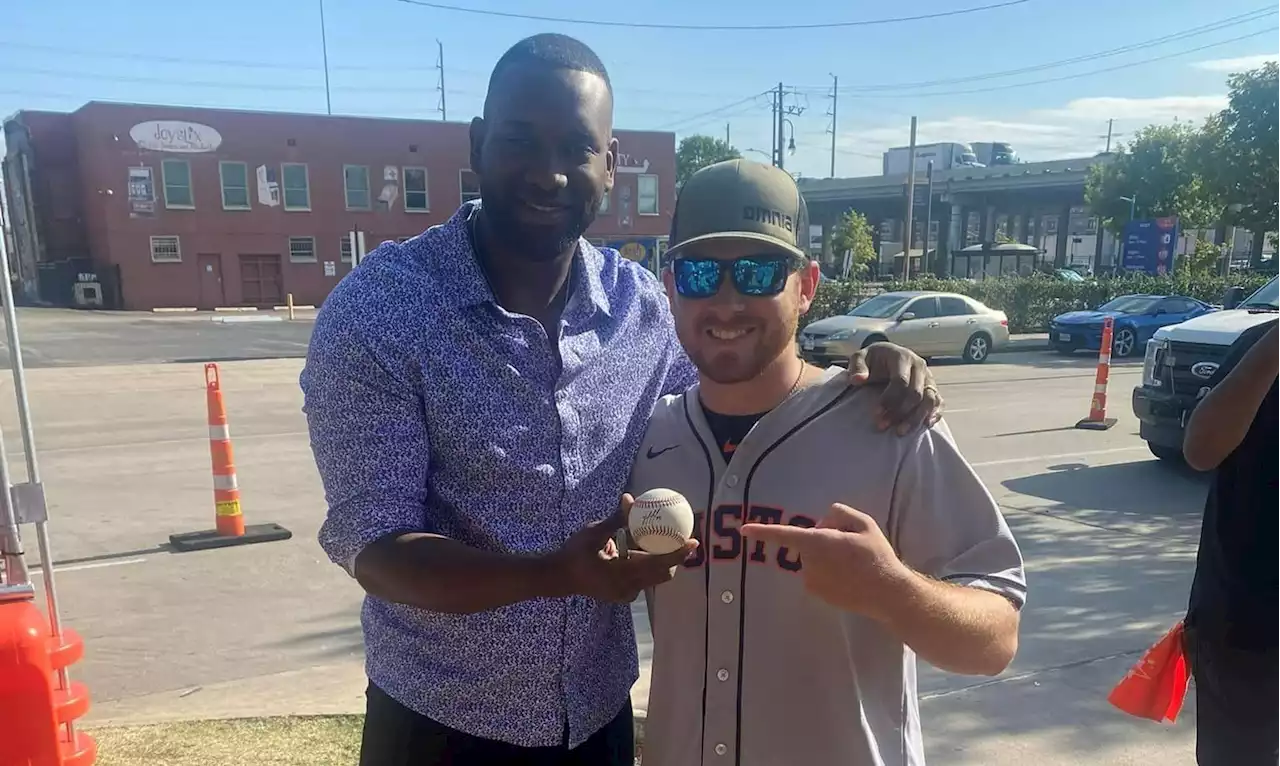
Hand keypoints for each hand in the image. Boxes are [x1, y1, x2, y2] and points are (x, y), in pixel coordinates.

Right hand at [547, 494, 697, 603]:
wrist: (560, 577)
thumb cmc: (575, 553)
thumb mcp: (594, 532)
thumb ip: (616, 519)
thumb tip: (631, 499)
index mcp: (622, 572)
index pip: (658, 563)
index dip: (678, 553)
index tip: (693, 542)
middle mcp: (628, 587)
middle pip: (663, 574)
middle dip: (675, 558)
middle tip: (682, 540)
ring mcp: (626, 594)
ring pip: (654, 579)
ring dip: (662, 563)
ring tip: (667, 543)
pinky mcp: (623, 595)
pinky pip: (644, 582)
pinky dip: (649, 568)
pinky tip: (645, 552)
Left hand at [741, 503, 910, 621]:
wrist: (887, 594)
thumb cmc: (876, 556)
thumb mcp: (864, 524)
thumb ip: (839, 514)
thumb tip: (823, 522)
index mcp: (817, 543)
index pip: (784, 535)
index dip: (762, 531)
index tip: (744, 530)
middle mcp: (809, 563)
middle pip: (807, 542)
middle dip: (821, 538)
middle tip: (849, 543)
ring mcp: (812, 581)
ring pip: (813, 559)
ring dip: (825, 556)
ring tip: (852, 562)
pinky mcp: (818, 594)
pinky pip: (817, 574)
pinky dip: (828, 572)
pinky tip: (849, 575)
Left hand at [847, 342, 941, 433]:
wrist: (887, 356)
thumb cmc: (873, 360)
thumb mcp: (861, 358)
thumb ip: (858, 367)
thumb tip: (857, 379)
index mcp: (902, 357)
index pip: (900, 381)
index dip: (889, 399)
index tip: (876, 413)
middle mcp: (919, 366)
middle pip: (915, 393)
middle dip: (899, 412)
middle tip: (882, 425)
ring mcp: (928, 378)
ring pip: (929, 400)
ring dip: (915, 418)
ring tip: (900, 432)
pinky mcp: (932, 388)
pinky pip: (938, 402)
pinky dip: (934, 414)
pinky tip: (925, 425)